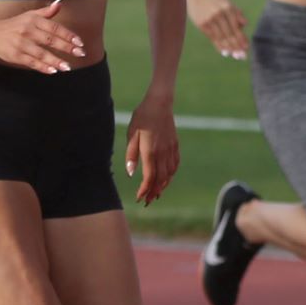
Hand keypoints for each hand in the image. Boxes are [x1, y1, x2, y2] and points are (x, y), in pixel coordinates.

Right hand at [0, 0, 83, 72]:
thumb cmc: (13, 25)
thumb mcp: (29, 15)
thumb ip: (46, 12)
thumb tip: (59, 4)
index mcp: (33, 20)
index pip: (54, 27)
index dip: (68, 35)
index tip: (79, 42)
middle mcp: (28, 31)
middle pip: (50, 40)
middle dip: (66, 47)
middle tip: (80, 53)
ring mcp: (21, 44)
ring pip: (41, 53)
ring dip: (56, 60)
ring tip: (68, 66)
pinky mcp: (16, 55)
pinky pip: (31, 62)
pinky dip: (42, 67)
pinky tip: (52, 71)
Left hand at [124, 91, 178, 205]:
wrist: (160, 104)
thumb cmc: (142, 117)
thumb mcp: (131, 134)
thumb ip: (131, 155)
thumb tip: (130, 173)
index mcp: (150, 152)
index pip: (149, 177)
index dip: (144, 190)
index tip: (139, 197)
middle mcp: (162, 153)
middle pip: (160, 179)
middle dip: (153, 192)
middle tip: (147, 201)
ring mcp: (170, 150)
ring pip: (169, 174)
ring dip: (163, 186)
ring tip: (156, 193)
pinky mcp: (175, 145)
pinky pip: (175, 165)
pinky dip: (171, 175)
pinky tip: (166, 178)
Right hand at [187, 0, 247, 59]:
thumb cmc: (216, 1)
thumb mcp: (228, 3)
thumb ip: (237, 13)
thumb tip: (245, 24)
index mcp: (228, 8)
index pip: (236, 27)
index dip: (241, 38)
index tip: (246, 47)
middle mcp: (219, 14)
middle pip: (229, 34)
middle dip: (236, 46)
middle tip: (242, 56)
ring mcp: (209, 19)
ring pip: (221, 37)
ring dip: (229, 48)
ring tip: (235, 55)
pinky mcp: (202, 24)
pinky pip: (212, 38)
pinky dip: (219, 46)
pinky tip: (224, 52)